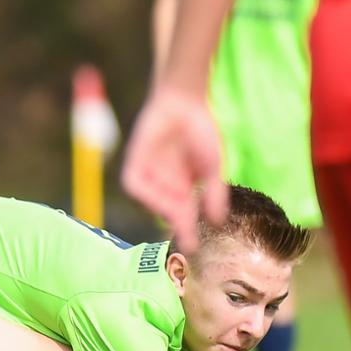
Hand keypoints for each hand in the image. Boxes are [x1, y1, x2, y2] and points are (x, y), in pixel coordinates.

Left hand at [120, 84, 226, 250]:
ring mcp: (148, 174)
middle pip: (165, 211)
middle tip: (185, 237)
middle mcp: (163, 185)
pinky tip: (157, 195)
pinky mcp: (134, 162)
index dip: (187, 232)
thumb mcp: (212, 167)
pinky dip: (144, 192)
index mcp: (182, 189)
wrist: (184, 102)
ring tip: (176, 212)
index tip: (193, 248)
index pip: (183, 216)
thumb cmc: (202, 132)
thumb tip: (216, 221)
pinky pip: (134, 184)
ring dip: (161, 208)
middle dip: (174, 225)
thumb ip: (213, 193)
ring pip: (149, 201)